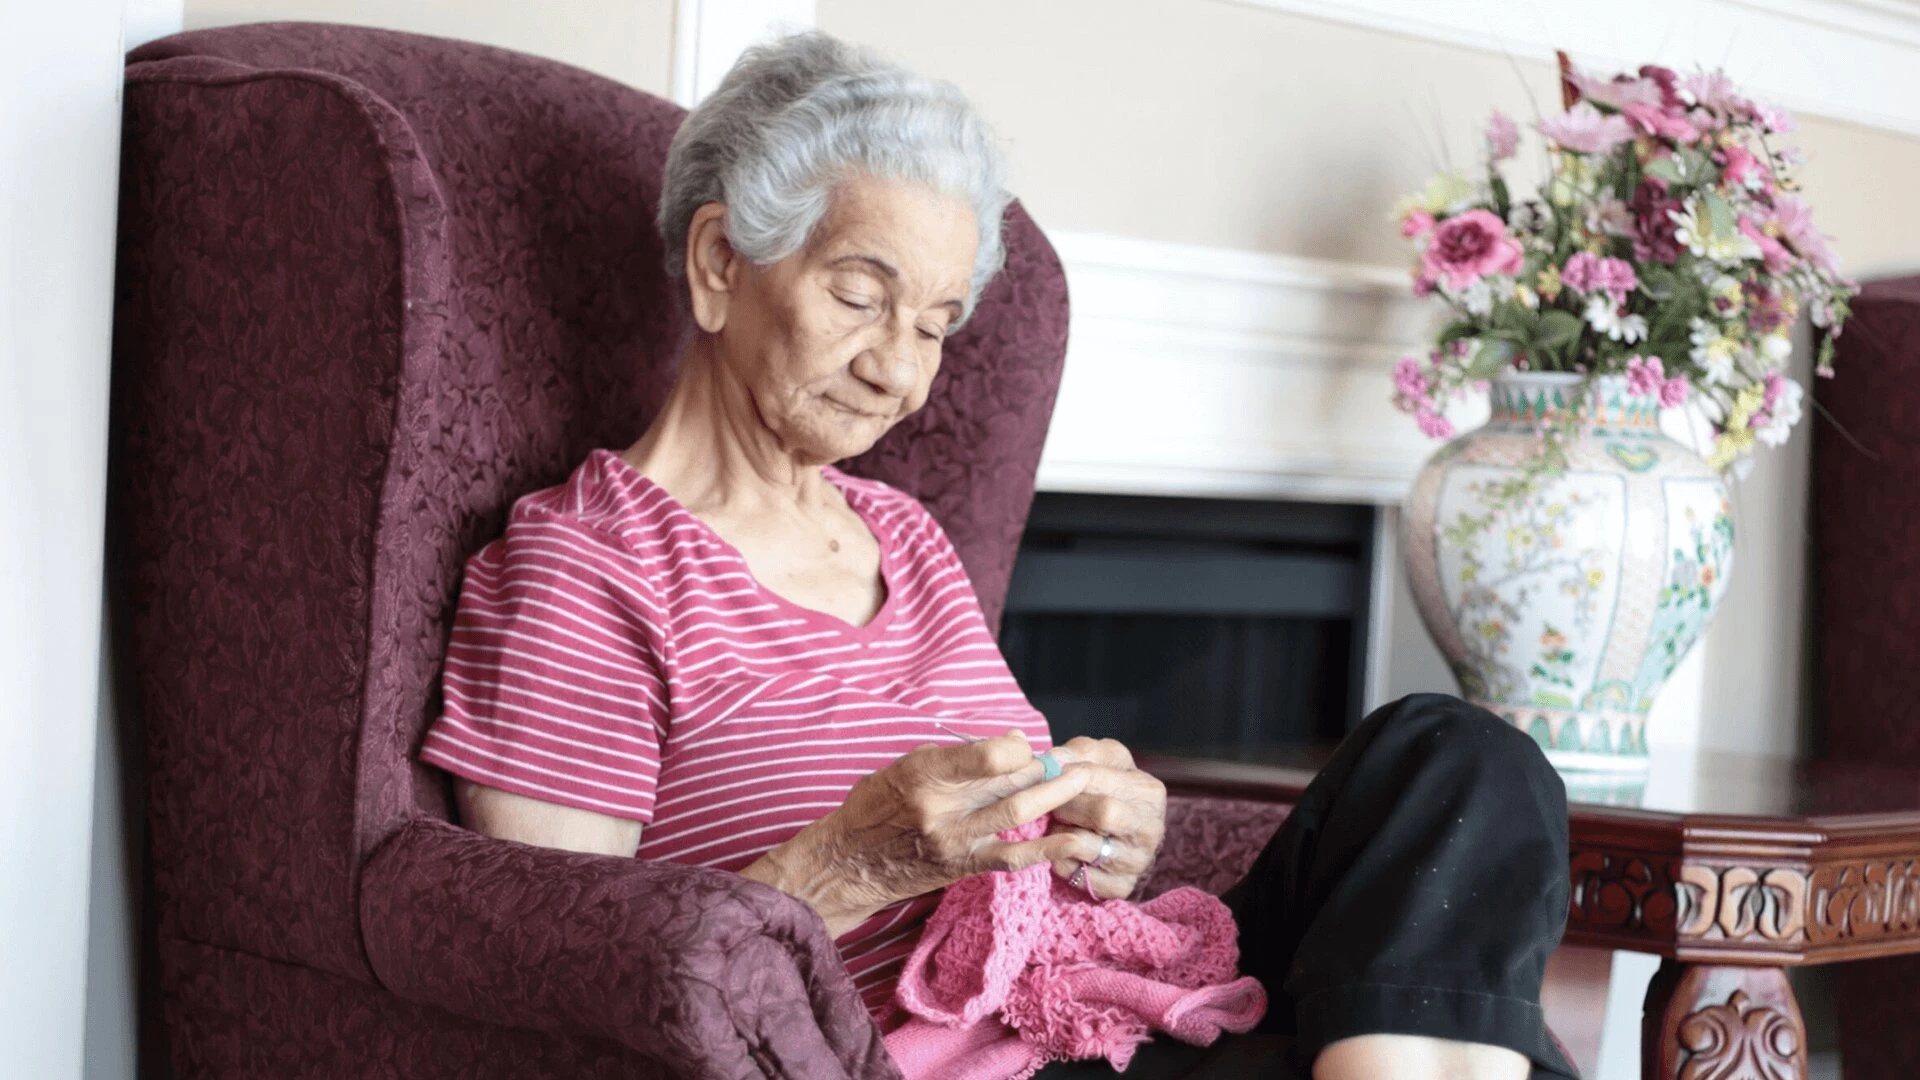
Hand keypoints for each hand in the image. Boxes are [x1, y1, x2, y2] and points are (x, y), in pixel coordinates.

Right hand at [741, 731, 1090, 934]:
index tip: (1024, 744)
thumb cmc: (875, 807)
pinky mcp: (964, 867)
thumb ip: (955, 758)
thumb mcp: (904, 766)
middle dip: (1046, 768)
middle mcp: (940, 808)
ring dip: (1055, 796)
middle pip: (1008, 782)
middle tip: (1073, 760)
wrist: (847, 864)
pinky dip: (1051, 848)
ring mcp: (954, 841)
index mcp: (922, 773)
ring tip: (1081, 782)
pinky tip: (1079, 840)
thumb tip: (1011, 745)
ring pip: (1018, 814)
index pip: (984, 754)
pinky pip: (1014, 857)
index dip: (1015, 747)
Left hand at [1042, 737, 1166, 899]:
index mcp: (1149, 792)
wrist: (1122, 831)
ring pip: (1084, 846)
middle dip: (1066, 806)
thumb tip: (1051, 761)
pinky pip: (1080, 877)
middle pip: (1102, 813)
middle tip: (1051, 804)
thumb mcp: (1100, 759)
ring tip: (1056, 826)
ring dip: (1059, 835)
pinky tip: (1062, 852)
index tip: (1046, 776)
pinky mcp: (1122, 887)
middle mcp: (1151, 829)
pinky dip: (1062, 864)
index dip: (1063, 776)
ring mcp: (1139, 862)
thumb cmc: (1106, 786)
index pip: (1096, 778)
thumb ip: (1078, 753)